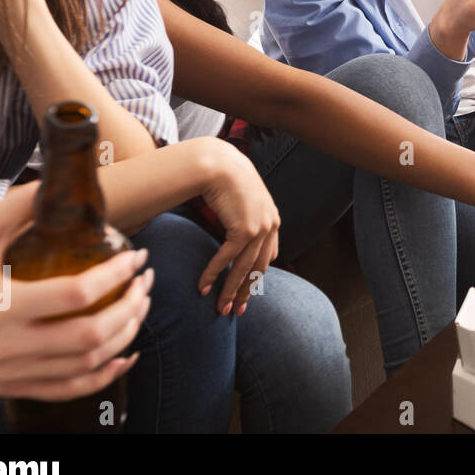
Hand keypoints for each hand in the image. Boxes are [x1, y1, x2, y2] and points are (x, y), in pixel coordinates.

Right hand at [0, 184, 151, 414]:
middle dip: (130, 306)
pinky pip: (69, 389)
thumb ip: (18, 206)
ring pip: (86, 365)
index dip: (115, 275)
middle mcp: (5, 345)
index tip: (136, 257)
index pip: (74, 295)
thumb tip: (60, 181)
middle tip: (146, 282)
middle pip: (88, 336)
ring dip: (126, 335)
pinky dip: (105, 375)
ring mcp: (9, 371)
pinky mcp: (10, 386)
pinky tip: (126, 352)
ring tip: (141, 305)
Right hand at [195, 139, 279, 316]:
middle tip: (235, 311)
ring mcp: (260, 227)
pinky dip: (215, 273)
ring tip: (220, 308)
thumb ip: (242, 220)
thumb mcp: (240, 202)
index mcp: (272, 220)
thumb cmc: (225, 180)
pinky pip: (228, 258)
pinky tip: (203, 286)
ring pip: (245, 268)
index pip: (267, 257)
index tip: (245, 294)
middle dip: (245, 292)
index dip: (255, 277)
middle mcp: (270, 225)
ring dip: (230, 290)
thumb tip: (231, 236)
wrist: (218, 163)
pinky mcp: (244, 228)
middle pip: (258, 268)